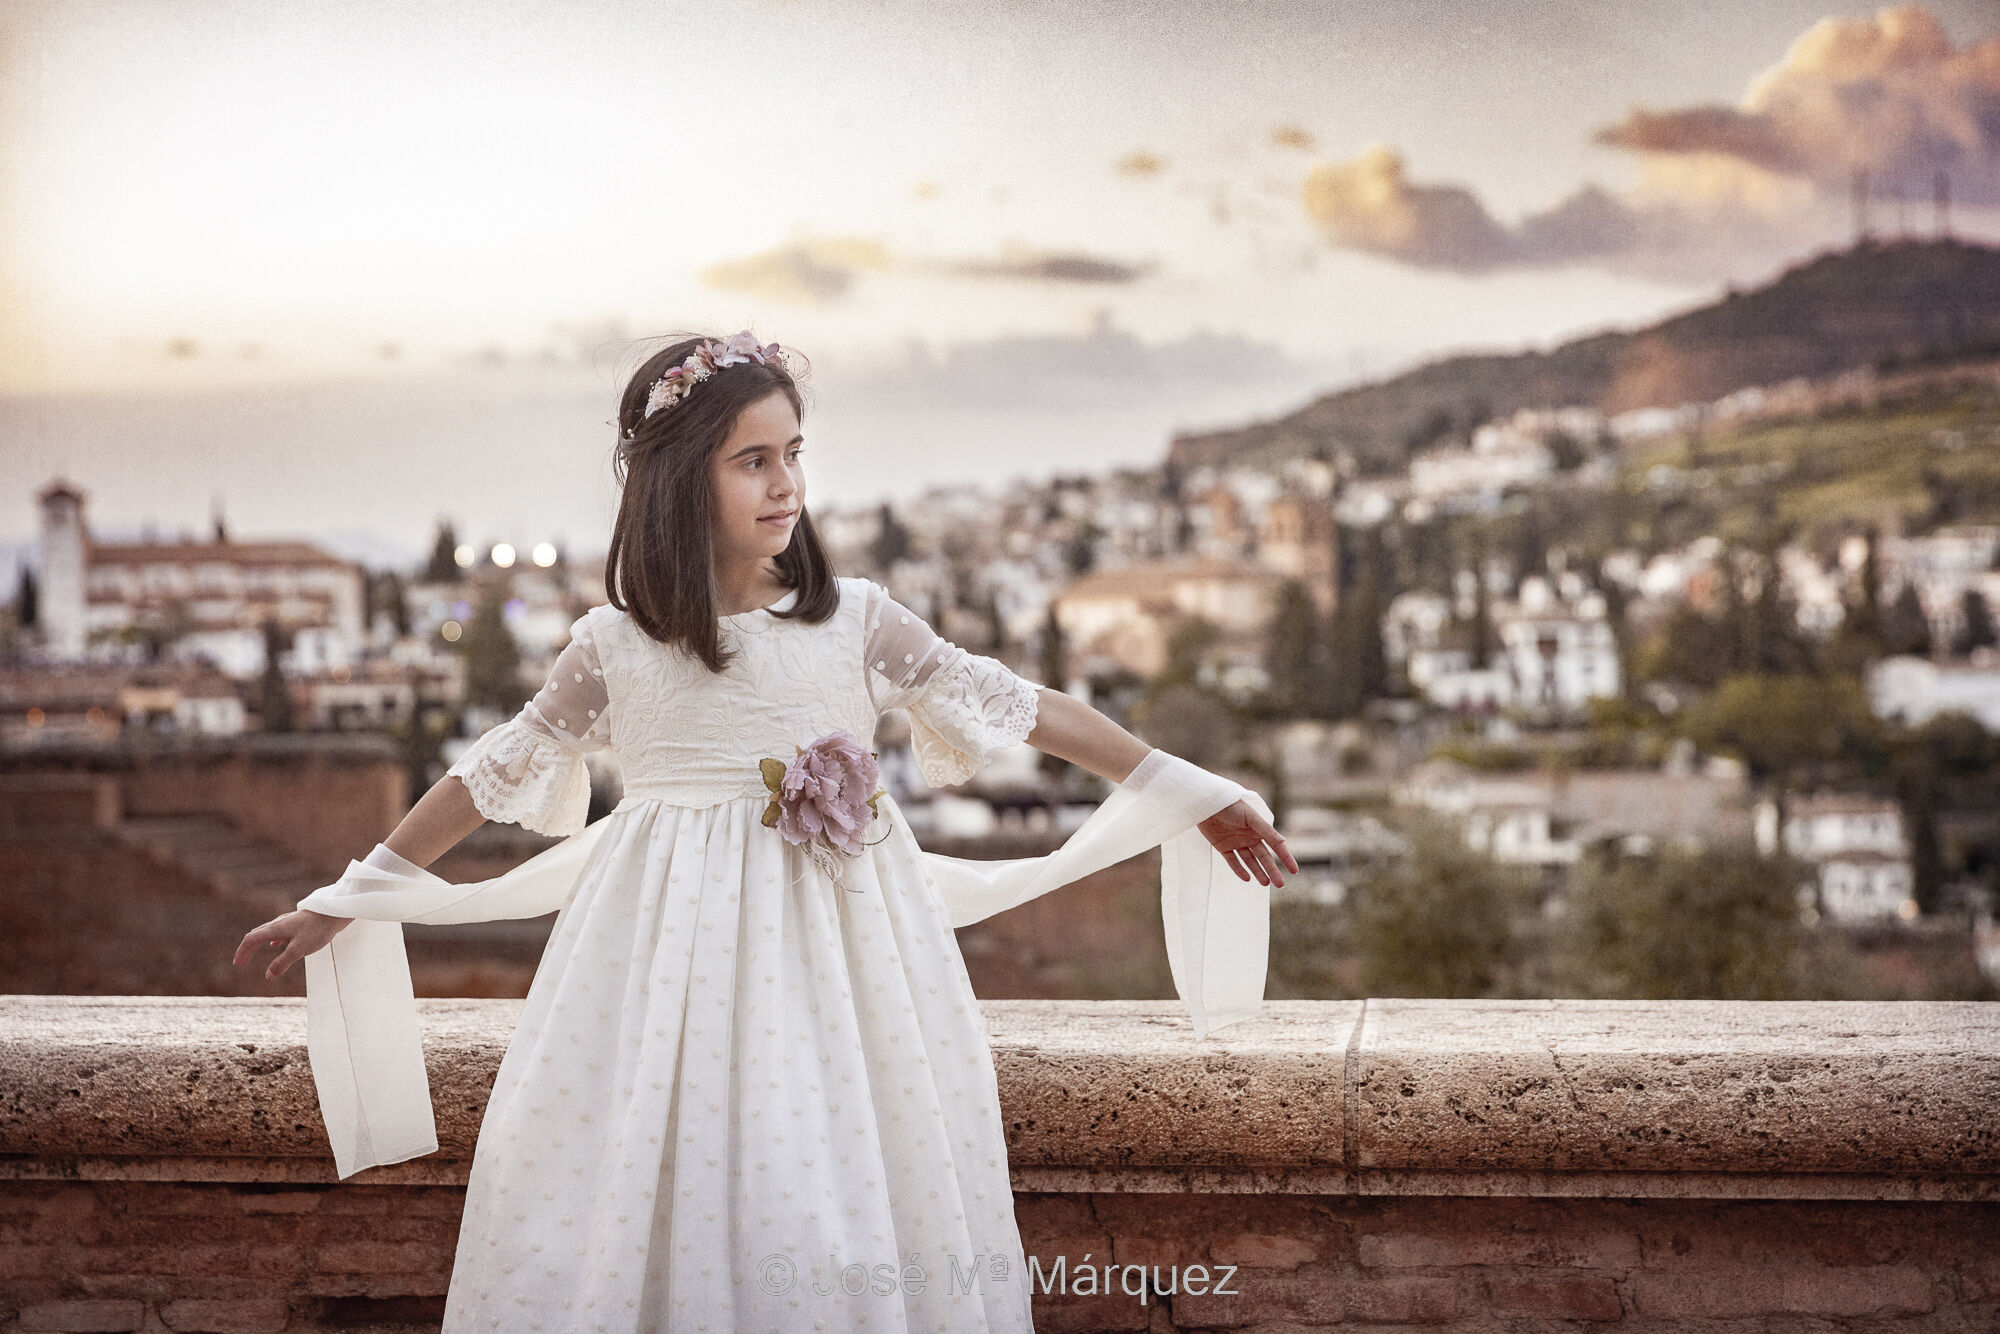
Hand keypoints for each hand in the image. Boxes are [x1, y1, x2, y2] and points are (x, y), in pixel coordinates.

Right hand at [232, 909, 351, 980]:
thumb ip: (282, 963)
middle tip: (241, 962)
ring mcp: (288, 921)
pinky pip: (278, 931)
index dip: (242, 952)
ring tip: (253, 953)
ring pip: (266, 932)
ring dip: (258, 944)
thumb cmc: (317, 930)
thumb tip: (268, 976)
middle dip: (247, 949)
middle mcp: (278, 923)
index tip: (237, 964)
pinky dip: (271, 939)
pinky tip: (277, 944)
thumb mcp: (299, 950)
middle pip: (256, 935)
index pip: (251, 940)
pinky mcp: (297, 922)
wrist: (335, 913)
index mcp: (275, 929)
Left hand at [1197, 799, 1299, 887]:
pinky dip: (1239, 870)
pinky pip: (1233, 861)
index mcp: (1259, 828)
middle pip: (1264, 857)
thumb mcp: (1250, 817)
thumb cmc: (1231, 805)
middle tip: (1280, 884)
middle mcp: (1250, 836)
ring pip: (1250, 861)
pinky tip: (1247, 878)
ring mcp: (1236, 842)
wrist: (1207, 803)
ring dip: (1258, 872)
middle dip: (1272, 870)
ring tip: (1266, 884)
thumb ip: (1266, 830)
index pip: (1276, 845)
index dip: (1286, 858)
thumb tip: (1283, 842)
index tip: (1294, 871)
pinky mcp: (1222, 846)